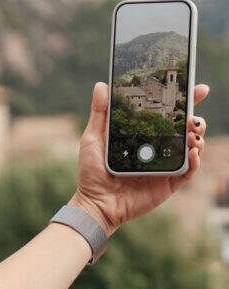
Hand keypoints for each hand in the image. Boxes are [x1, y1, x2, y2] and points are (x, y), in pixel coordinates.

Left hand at [68, 81, 209, 234]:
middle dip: (195, 119)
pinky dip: (195, 161)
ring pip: (191, 148)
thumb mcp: (93, 138)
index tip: (196, 88)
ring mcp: (164, 166)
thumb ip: (100, 113)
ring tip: (193, 133)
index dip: (183, 101)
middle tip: (193, 117)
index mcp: (142, 135)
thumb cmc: (92, 171)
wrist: (95, 203)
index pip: (165, 114)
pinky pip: (188, 172)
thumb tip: (101, 85)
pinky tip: (193, 153)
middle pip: (184, 129)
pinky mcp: (168, 183)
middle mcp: (156, 148)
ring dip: (197, 138)